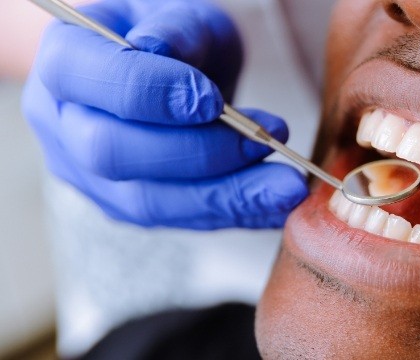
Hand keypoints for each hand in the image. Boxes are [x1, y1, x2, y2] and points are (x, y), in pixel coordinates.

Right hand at [22, 0, 307, 228]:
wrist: (171, 75)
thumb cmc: (175, 37)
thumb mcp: (179, 13)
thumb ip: (173, 28)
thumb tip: (159, 50)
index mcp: (64, 63)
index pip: (88, 82)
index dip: (151, 94)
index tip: (213, 99)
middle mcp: (63, 127)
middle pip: (112, 153)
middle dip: (198, 151)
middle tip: (266, 139)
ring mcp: (92, 176)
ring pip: (150, 202)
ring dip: (227, 196)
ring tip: (287, 186)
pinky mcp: (129, 206)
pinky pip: (180, 220)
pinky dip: (234, 213)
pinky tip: (275, 204)